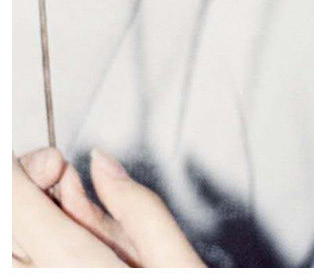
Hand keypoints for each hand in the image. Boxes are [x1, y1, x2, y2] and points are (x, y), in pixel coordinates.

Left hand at [12, 147, 204, 266]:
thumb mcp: (177, 262)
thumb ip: (137, 206)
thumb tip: (101, 165)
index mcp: (73, 263)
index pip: (9, 191)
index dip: (29, 166)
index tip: (59, 168)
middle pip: (2, 221)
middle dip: (28, 194)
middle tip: (65, 197)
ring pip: (5, 253)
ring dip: (27, 231)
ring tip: (66, 236)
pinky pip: (18, 273)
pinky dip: (30, 260)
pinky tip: (62, 263)